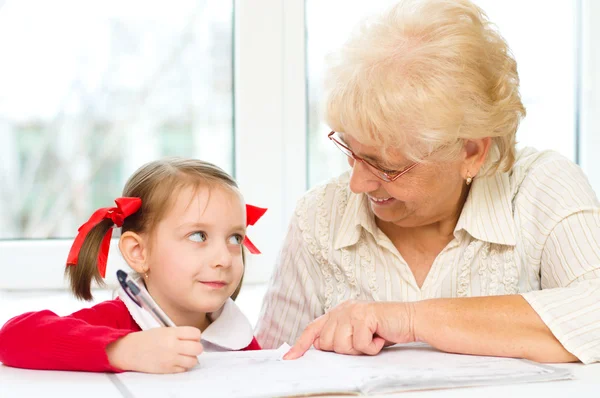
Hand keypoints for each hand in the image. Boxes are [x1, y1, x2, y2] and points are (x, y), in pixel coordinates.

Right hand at [106, 327, 203, 372]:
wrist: (131, 351)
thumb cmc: (147, 339)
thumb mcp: (165, 330)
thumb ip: (180, 334)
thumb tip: (196, 339)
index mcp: (172, 333)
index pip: (196, 333)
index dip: (196, 336)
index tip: (193, 338)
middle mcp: (172, 346)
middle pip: (198, 348)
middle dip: (196, 348)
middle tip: (191, 347)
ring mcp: (170, 359)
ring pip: (193, 361)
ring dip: (191, 358)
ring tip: (184, 355)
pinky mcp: (167, 370)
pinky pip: (184, 369)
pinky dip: (183, 366)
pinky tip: (177, 361)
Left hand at [284, 300, 415, 359]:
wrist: (410, 320)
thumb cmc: (385, 330)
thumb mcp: (358, 334)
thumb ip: (340, 337)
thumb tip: (319, 348)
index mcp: (337, 312)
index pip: (313, 329)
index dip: (301, 344)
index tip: (290, 358)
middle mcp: (341, 309)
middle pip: (327, 343)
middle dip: (346, 349)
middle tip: (364, 342)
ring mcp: (352, 311)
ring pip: (342, 345)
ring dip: (360, 349)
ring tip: (373, 338)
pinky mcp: (364, 316)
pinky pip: (360, 344)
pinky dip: (372, 347)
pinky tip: (380, 337)